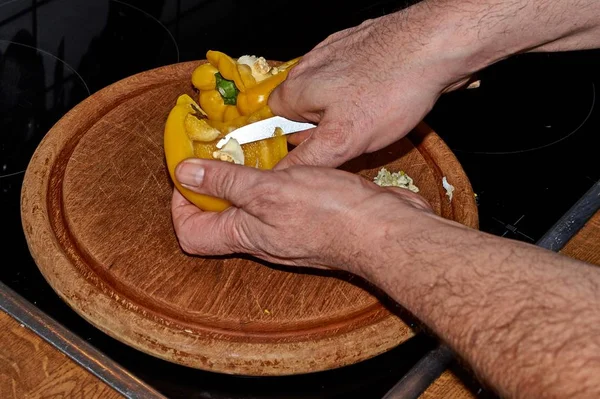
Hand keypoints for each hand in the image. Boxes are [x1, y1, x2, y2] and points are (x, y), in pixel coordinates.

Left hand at [171, 158, 432, 271]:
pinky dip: (275, 176)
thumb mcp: (269, 190)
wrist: (386, 229)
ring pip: (251, 204)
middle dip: (213, 181)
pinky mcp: (309, 216)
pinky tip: (286, 156)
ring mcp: (286, 228)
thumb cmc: (332, 214)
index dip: (182, 203)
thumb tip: (185, 175)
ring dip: (245, 175)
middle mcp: (262, 237)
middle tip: (220, 149)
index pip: (191, 233)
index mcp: (246, 235)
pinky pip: (279, 197)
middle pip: (219, 215)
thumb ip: (226, 183)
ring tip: (252, 146)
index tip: (190, 171)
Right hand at [268, 8, 472, 168]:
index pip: (275, 121)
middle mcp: (311, 66)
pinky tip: (385, 99)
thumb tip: (279, 178)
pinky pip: (354, 78)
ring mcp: (336, 52)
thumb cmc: (391, 88)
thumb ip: (306, 160)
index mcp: (296, 88)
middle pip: (304, 108)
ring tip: (373, 118)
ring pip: (331, 93)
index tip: (314, 152)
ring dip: (346, 110)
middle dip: (322, 126)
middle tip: (350, 138)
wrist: (436, 46)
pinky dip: (365, 92)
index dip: (293, 141)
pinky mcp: (362, 47)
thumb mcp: (343, 140)